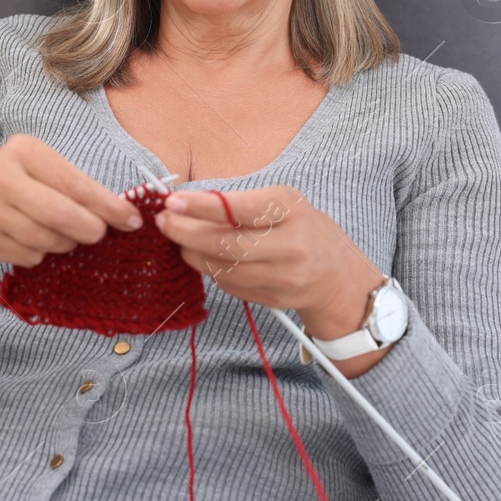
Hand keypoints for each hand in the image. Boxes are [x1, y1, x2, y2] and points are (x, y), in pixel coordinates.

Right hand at [0, 135, 141, 292]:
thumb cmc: (8, 184)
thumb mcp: (36, 168)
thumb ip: (73, 186)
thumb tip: (120, 213)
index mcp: (23, 150)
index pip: (76, 183)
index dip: (109, 206)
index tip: (131, 219)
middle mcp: (0, 177)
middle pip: (62, 215)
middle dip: (90, 230)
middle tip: (99, 234)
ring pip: (48, 240)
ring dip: (64, 244)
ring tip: (59, 234)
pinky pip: (30, 256)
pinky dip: (40, 254)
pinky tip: (30, 241)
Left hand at [155, 186, 388, 375]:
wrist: (337, 276)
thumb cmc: (304, 229)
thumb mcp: (284, 203)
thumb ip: (242, 203)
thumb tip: (189, 203)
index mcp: (293, 212)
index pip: (240, 209)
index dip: (202, 206)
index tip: (173, 201)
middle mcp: (290, 246)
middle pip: (226, 243)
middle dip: (186, 232)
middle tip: (163, 222)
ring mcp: (281, 277)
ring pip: (221, 267)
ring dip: (191, 252)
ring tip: (177, 237)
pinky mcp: (270, 299)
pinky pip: (227, 283)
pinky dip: (208, 268)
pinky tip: (201, 255)